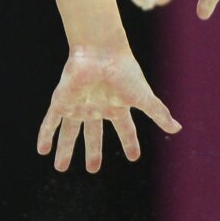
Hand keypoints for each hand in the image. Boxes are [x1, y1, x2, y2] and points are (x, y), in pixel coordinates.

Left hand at [37, 45, 180, 172]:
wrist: (100, 51)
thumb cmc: (123, 71)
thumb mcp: (143, 97)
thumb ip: (158, 113)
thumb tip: (177, 128)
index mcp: (116, 105)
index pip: (125, 129)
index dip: (129, 142)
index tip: (134, 157)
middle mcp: (96, 107)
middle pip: (93, 134)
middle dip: (93, 152)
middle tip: (93, 169)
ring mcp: (78, 105)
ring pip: (70, 132)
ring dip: (65, 149)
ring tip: (60, 168)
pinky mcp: (62, 101)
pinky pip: (51, 121)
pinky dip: (45, 135)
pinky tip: (41, 149)